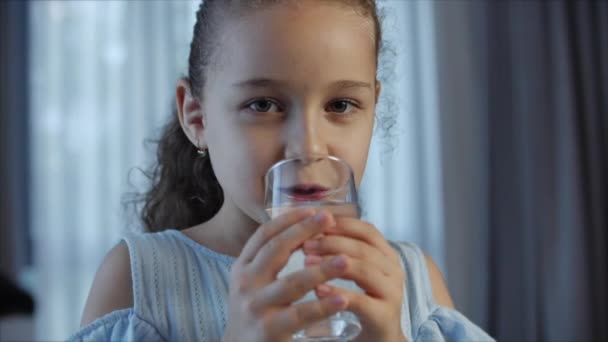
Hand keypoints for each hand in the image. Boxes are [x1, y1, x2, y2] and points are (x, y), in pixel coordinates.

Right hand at [222, 209, 351, 341]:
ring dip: (321, 269)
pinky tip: (342, 299)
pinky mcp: (269, 330)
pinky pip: (300, 315)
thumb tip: (306, 228)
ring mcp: (256, 307)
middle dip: (304, 231)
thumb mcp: (254, 282)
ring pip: (292, 283)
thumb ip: (272, 260)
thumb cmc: (255, 312)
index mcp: (242, 267)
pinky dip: (322, 306)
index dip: (289, 219)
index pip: (264, 234)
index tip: (313, 208)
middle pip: (276, 250)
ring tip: (346, 260)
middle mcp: (245, 284)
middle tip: (329, 219)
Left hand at [302, 217, 406, 341]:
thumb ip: (342, 252)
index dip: (341, 223)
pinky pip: (360, 301)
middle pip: (363, 247)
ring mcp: (392, 294)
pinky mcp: (384, 317)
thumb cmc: (363, 303)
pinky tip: (317, 290)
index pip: (367, 230)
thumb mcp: (357, 273)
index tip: (315, 219)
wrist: (380, 340)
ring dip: (333, 263)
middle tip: (305, 242)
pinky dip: (337, 293)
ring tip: (306, 260)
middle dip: (332, 241)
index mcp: (387, 256)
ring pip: (364, 270)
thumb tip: (311, 230)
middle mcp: (394, 271)